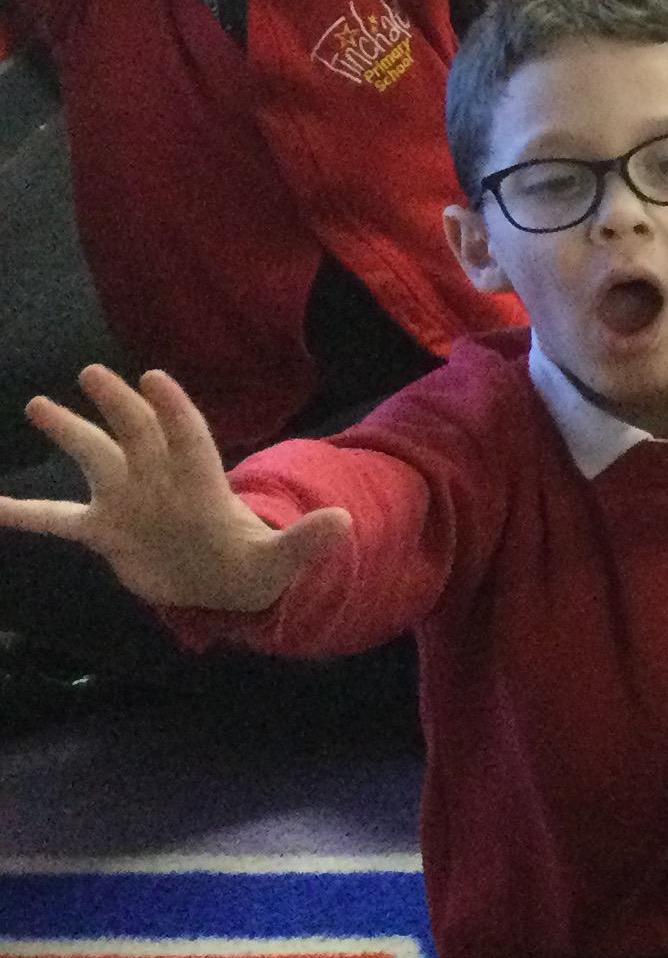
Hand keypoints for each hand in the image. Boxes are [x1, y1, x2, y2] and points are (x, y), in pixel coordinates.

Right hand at [1, 367, 348, 614]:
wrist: (223, 583)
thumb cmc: (254, 563)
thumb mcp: (283, 559)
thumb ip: (305, 541)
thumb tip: (345, 522)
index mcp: (202, 484)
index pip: (188, 438)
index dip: (173, 410)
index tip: (155, 377)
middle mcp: (160, 482)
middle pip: (137, 435)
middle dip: (119, 405)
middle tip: (93, 373)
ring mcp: (128, 502)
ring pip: (94, 458)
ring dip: (69, 432)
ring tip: (39, 404)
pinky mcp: (105, 532)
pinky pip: (58, 519)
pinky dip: (25, 514)